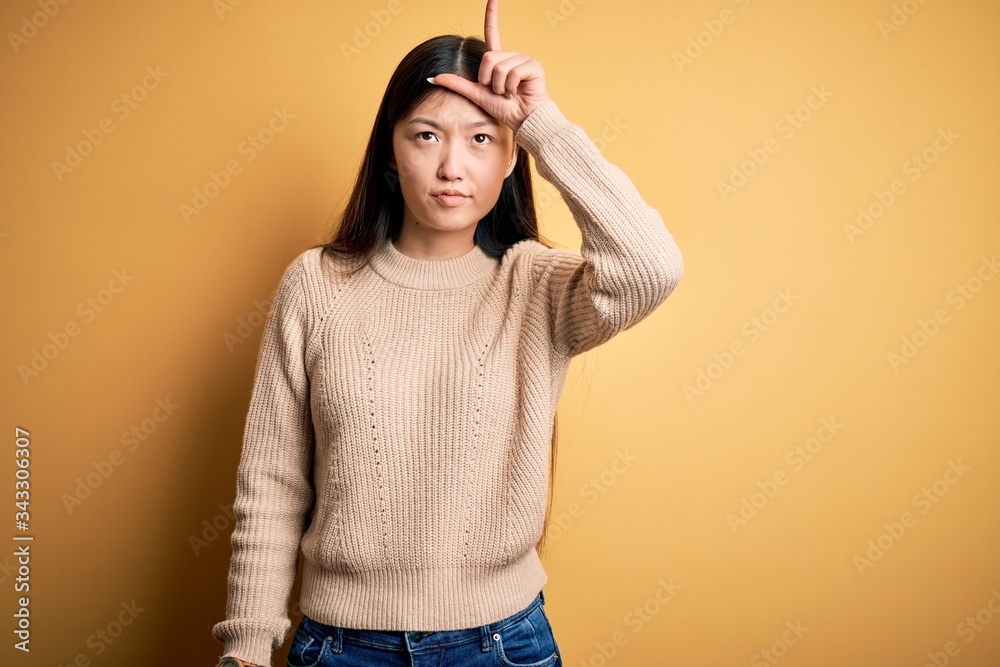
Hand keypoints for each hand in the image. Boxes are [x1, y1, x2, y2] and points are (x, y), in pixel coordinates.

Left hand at [428, 0, 550, 134]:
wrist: (522, 119)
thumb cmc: (504, 108)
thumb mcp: (476, 94)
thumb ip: (457, 84)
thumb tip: (433, 77)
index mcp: (498, 60)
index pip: (493, 32)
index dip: (492, 14)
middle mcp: (511, 56)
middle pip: (489, 57)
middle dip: (489, 79)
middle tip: (499, 91)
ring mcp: (523, 59)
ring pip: (499, 66)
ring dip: (500, 86)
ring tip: (509, 93)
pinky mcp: (533, 65)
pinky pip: (513, 72)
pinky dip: (511, 86)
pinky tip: (518, 91)